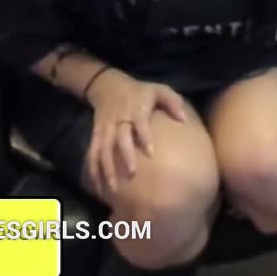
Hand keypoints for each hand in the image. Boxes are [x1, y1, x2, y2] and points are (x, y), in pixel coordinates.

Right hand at [86, 70, 186, 193]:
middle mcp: (120, 119)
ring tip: (112, 189)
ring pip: (103, 148)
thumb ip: (172, 102)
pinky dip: (93, 170)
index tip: (151, 153)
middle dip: (125, 155)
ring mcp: (106, 128)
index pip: (140, 122)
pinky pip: (92, 153)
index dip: (144, 136)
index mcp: (136, 108)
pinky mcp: (96, 135)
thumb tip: (184, 120)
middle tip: (132, 174)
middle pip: (120, 138)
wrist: (108, 86)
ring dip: (106, 168)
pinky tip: (98, 187)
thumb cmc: (140, 92)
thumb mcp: (158, 90)